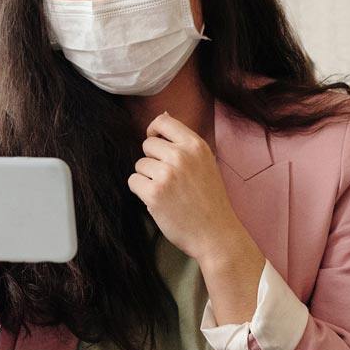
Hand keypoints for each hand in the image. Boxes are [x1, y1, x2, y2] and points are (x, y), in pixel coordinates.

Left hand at [126, 111, 250, 262]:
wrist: (215, 233)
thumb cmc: (210, 200)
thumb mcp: (205, 162)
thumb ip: (184, 143)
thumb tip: (162, 116)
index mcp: (196, 146)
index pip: (163, 121)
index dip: (154, 131)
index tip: (156, 143)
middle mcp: (181, 156)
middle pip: (147, 145)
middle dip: (152, 161)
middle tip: (168, 179)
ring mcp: (166, 174)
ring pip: (139, 165)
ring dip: (147, 178)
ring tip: (167, 192)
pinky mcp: (154, 193)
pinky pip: (133, 181)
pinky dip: (142, 192)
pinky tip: (158, 201)